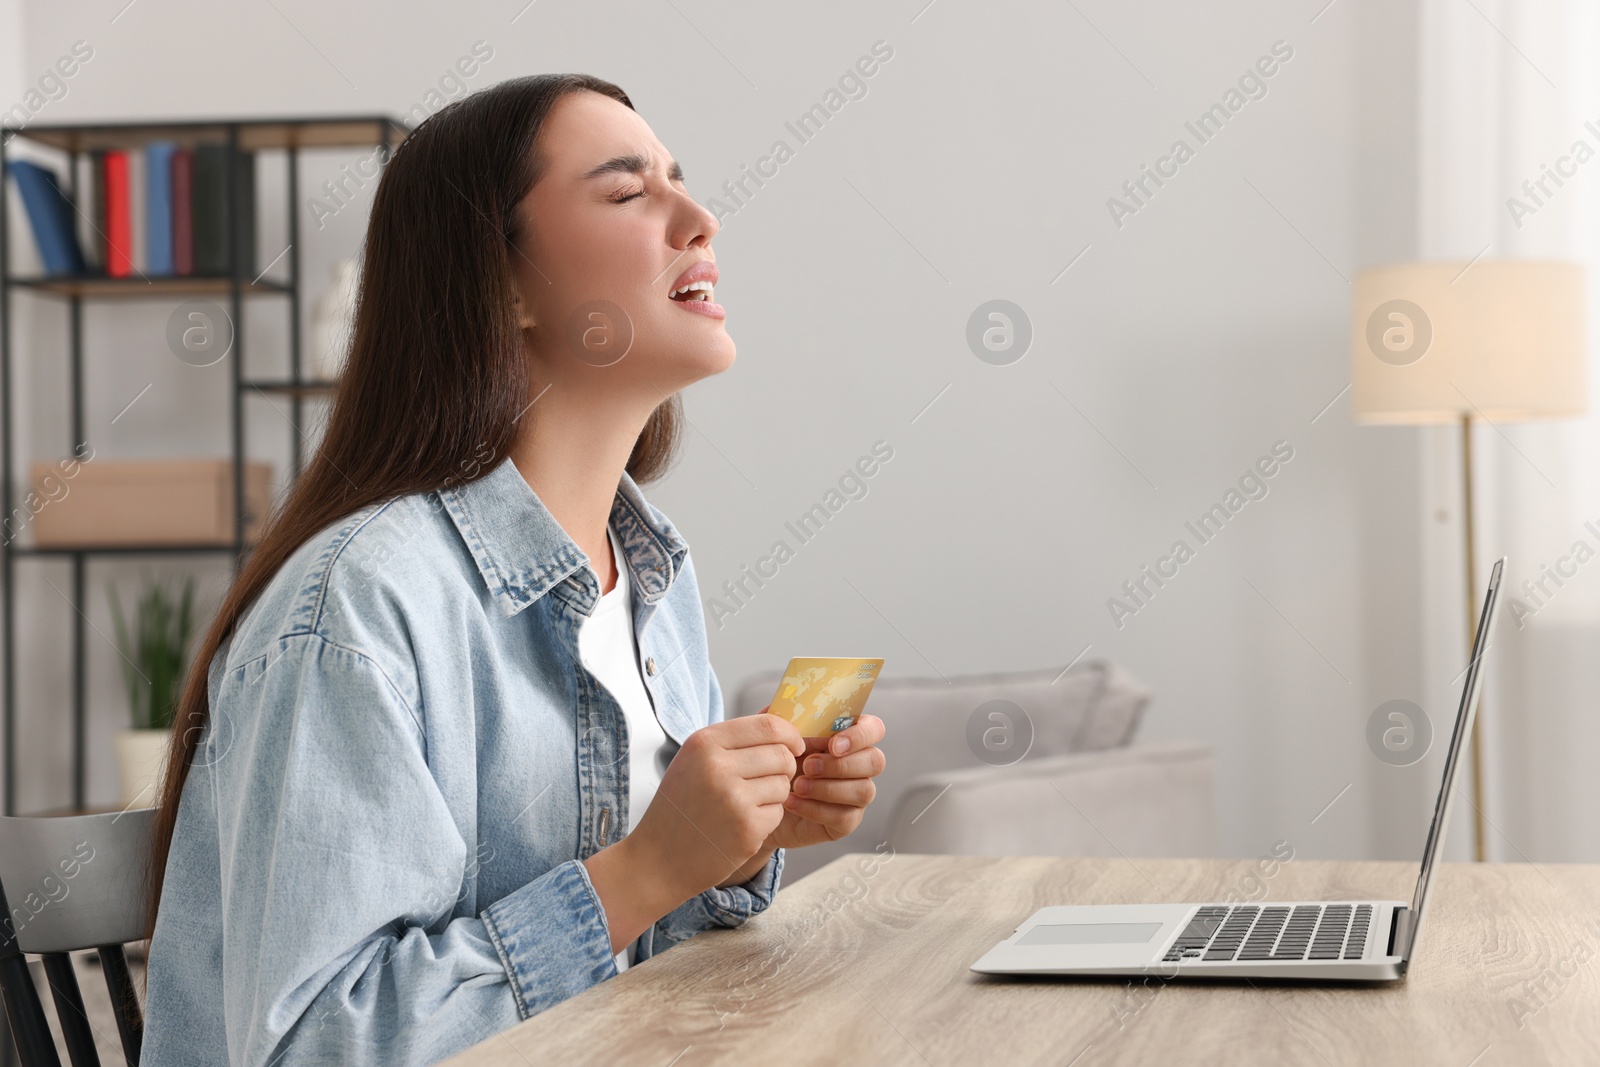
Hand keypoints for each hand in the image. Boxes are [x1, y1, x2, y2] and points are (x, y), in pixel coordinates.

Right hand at [626, 713, 804, 900]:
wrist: (659, 859)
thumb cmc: (681, 806)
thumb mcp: (694, 760)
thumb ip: (734, 739)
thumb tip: (781, 715)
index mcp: (704, 742)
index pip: (768, 725)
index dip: (790, 734)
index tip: (794, 745)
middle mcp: (718, 766)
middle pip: (782, 754)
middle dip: (785, 766)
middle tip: (768, 779)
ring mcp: (733, 799)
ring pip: (783, 783)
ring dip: (774, 794)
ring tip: (746, 804)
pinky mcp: (747, 829)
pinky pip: (778, 812)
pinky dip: (767, 818)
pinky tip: (741, 824)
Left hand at [761, 713, 886, 851]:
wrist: (760, 802)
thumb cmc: (776, 764)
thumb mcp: (776, 737)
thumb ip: (784, 718)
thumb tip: (788, 705)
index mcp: (847, 737)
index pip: (874, 728)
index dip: (860, 735)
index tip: (832, 745)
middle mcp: (859, 765)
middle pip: (875, 761)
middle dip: (840, 765)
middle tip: (808, 766)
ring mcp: (856, 794)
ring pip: (864, 790)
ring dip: (828, 788)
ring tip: (798, 786)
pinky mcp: (846, 821)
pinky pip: (845, 817)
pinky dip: (816, 809)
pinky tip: (793, 802)